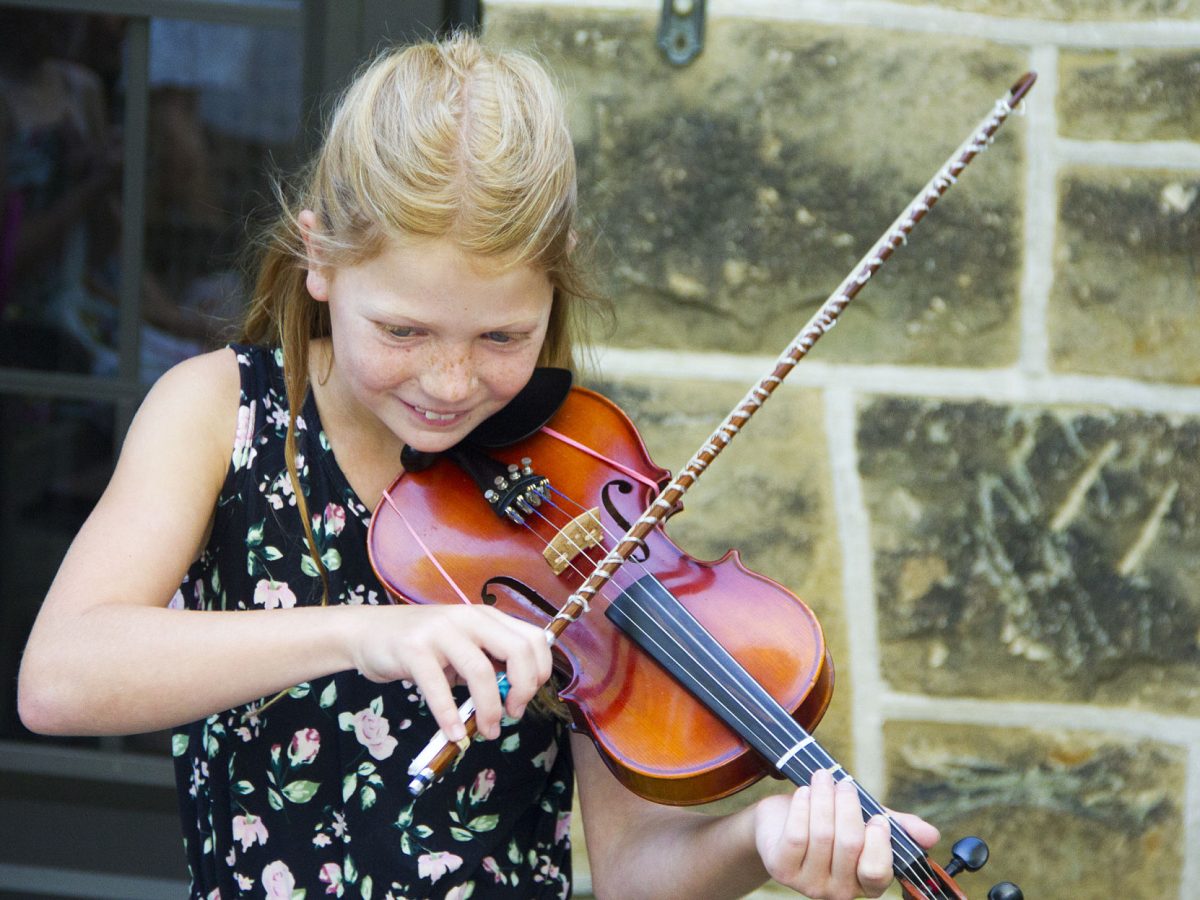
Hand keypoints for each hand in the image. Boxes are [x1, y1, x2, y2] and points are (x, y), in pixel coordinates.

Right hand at [347, 604, 552, 741]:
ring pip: (481, 671)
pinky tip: (454, 734)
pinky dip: (450, 717)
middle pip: (517, 651)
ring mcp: (440, 631)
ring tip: (488, 730)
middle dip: (523, 690)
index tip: (527, 696)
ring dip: (490, 709)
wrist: (367, 633)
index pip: (533, 638)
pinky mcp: (413, 649)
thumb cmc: (421, 646)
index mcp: (486, 616)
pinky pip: (439, 688)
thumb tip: (516, 696)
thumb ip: (488, 663)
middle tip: (513, 714)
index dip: (539, 671)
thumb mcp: (461, 648)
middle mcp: (467, 617)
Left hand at [753, 769, 939, 899]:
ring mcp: (809, 883)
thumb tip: (932, 835)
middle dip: (847, 806)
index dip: (878, 842)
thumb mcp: (864, 821)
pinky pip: (796, 834)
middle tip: (844, 783)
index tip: (876, 816)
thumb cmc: (829, 822)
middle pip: (849, 845)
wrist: (778, 824)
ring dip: (824, 798)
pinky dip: (802, 807)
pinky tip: (804, 792)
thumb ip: (897, 827)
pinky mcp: (782, 869)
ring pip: (822, 835)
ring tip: (822, 777)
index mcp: (866, 883)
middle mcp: (840, 891)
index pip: (877, 873)